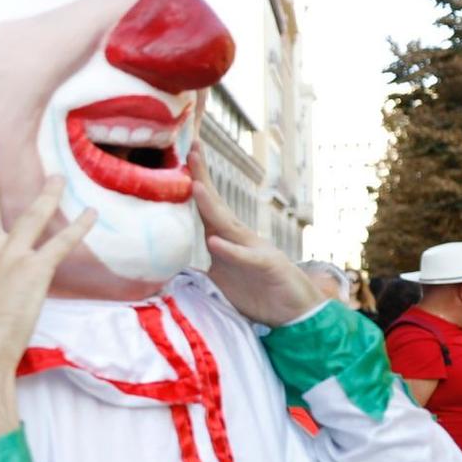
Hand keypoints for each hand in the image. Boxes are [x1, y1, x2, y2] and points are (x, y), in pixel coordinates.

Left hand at [189, 153, 322, 326]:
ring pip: (229, 226)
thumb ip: (198, 270)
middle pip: (216, 206)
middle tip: (192, 149)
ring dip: (211, 206)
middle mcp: (240, 238)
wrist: (295, 312)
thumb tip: (166, 269)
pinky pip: (247, 258)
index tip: (180, 157)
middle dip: (202, 178)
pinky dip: (231, 250)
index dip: (192, 184)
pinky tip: (215, 242)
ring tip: (195, 186)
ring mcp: (255, 250)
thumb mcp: (220, 280)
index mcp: (226, 239)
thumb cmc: (256, 293)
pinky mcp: (268, 267)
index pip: (205, 209)